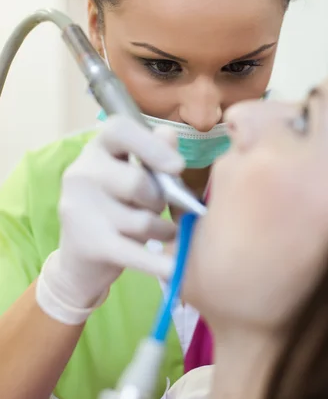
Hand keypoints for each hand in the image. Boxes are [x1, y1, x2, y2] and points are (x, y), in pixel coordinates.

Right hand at [36, 115, 183, 324]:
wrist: (80, 262)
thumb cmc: (116, 209)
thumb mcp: (133, 176)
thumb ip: (153, 154)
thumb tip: (169, 133)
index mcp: (96, 149)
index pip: (119, 130)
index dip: (151, 145)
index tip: (177, 167)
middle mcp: (81, 173)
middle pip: (138, 182)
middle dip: (160, 200)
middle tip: (159, 208)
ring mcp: (80, 209)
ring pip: (142, 220)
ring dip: (162, 230)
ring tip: (161, 232)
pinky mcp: (89, 244)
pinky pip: (134, 252)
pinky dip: (157, 262)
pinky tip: (174, 268)